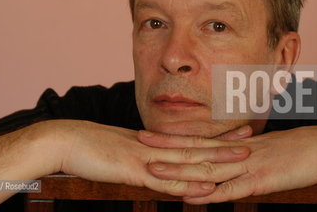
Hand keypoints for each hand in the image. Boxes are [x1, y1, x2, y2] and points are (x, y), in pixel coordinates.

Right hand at [46, 120, 249, 196]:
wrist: (64, 141)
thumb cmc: (89, 148)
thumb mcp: (119, 151)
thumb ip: (139, 157)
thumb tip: (153, 163)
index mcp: (152, 141)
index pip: (190, 138)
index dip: (214, 136)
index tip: (235, 131)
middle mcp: (155, 146)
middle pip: (196, 145)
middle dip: (226, 143)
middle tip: (252, 137)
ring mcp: (147, 157)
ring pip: (189, 161)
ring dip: (217, 160)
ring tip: (242, 159)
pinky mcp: (134, 171)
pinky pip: (166, 180)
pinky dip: (189, 184)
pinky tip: (207, 186)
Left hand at [138, 124, 316, 203]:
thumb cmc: (296, 149)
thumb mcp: (264, 150)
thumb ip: (242, 156)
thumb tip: (226, 162)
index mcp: (236, 144)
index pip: (198, 139)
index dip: (172, 138)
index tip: (150, 134)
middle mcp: (236, 152)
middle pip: (195, 150)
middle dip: (166, 148)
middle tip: (139, 141)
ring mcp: (246, 166)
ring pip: (207, 169)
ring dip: (180, 172)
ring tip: (154, 171)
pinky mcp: (260, 182)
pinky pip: (231, 190)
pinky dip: (210, 194)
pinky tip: (191, 197)